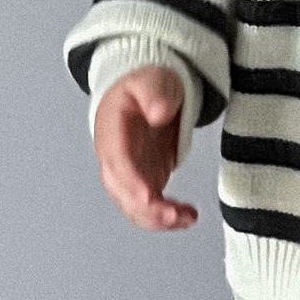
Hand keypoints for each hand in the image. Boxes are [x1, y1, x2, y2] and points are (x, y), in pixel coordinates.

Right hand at [93, 66, 198, 231]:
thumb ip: (155, 93)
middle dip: (147, 210)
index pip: (117, 162)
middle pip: (122, 193)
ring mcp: (129, 175)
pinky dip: (167, 217)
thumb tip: (159, 112)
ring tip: (188, 217)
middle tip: (173, 216)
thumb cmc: (144, 86)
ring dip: (158, 219)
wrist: (143, 92)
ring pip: (134, 207)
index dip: (131, 182)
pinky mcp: (144, 183)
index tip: (149, 197)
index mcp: (112, 133)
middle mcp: (114, 160)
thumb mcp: (151, 79)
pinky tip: (187, 216)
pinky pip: (150, 208)